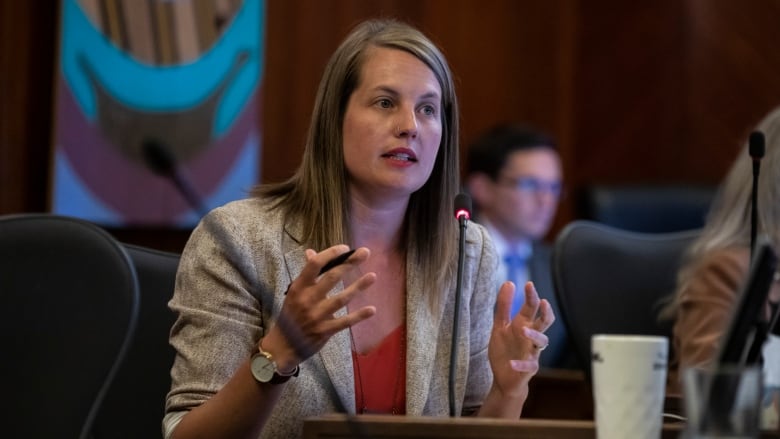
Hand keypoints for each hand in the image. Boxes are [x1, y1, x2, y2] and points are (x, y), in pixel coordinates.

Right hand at [263, 245, 376, 370]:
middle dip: (349, 263)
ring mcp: (316, 316)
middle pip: (331, 278)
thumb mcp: (295, 292)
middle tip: (365, 252)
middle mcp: (307, 299)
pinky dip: (359, 316)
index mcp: (299, 287)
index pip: (315, 265)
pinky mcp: (325, 331)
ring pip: (341, 299)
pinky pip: (345, 322)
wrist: (282, 345)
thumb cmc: (291, 314)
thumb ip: (307, 274)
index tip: (345, 248)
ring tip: (373, 276)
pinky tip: (372, 309)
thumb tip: (312, 252)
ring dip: (358, 287)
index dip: (331, 254)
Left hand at [488, 281, 554, 397]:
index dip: (532, 296)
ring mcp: (532, 352)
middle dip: (545, 312)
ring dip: (534, 335)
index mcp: (523, 324)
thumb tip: (509, 283)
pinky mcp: (529, 369)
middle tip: (542, 302)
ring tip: (523, 330)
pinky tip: (512, 363)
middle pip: (544, 322)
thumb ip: (504, 306)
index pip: (532, 307)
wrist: (504, 377)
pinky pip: (529, 365)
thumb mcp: (500, 326)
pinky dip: (521, 364)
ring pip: (542, 341)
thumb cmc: (505, 350)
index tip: (529, 284)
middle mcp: (531, 337)